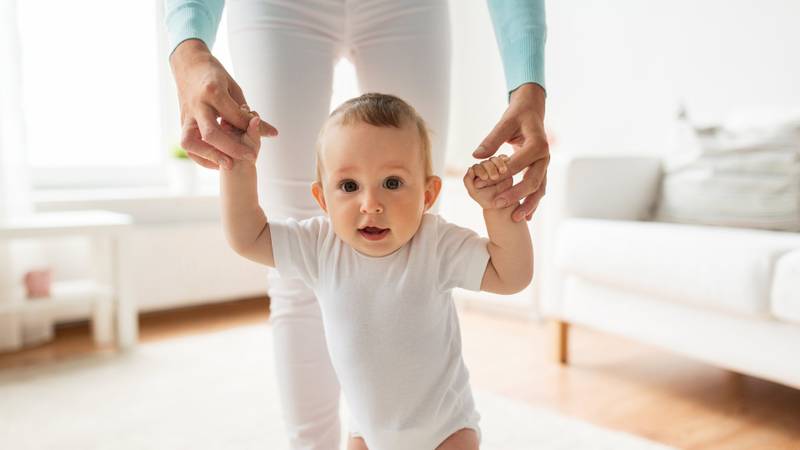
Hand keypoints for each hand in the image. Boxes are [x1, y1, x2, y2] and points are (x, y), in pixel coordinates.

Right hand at [169, 39, 277, 169]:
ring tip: (229, 164)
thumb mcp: (234, 88)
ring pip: (191, 142)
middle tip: (250, 157)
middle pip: (211, 133)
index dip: (250, 128)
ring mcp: (187, 115)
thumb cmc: (214, 75)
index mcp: (213, 92)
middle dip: (232, 149)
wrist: (188, 65)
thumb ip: (248, 113)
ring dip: (210, 156)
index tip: (265, 136)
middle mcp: (198, 105)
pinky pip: (187, 145)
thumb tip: (272, 133)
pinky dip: (200, 156)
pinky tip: (217, 162)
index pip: (233, 116)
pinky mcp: (182, 122)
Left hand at [463, 155, 513, 209]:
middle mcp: (484, 168)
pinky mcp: (504, 166)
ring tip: (502, 171)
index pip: (476, 167)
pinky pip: (503, 159)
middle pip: (486, 162)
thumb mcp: (473, 192)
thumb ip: (468, 180)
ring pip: (494, 159)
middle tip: (494, 177)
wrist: (500, 204)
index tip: (485, 177)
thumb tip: (470, 168)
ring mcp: (494, 166)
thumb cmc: (485, 199)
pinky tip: (507, 160)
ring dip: (498, 163)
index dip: (480, 170)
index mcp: (475, 173)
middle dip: (490, 168)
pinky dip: (504, 158)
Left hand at [472, 83, 548, 221]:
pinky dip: (532, 203)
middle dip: (515, 195)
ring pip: (539, 189)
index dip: (500, 174)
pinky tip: (525, 217)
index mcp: (537, 144)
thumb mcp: (505, 122)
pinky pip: (539, 189)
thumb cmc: (518, 115)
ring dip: (528, 205)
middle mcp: (545, 157)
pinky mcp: (541, 170)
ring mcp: (544, 165)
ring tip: (516, 218)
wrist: (533, 111)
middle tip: (498, 204)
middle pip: (533, 181)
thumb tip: (477, 155)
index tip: (482, 183)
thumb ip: (492, 139)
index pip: (518, 164)